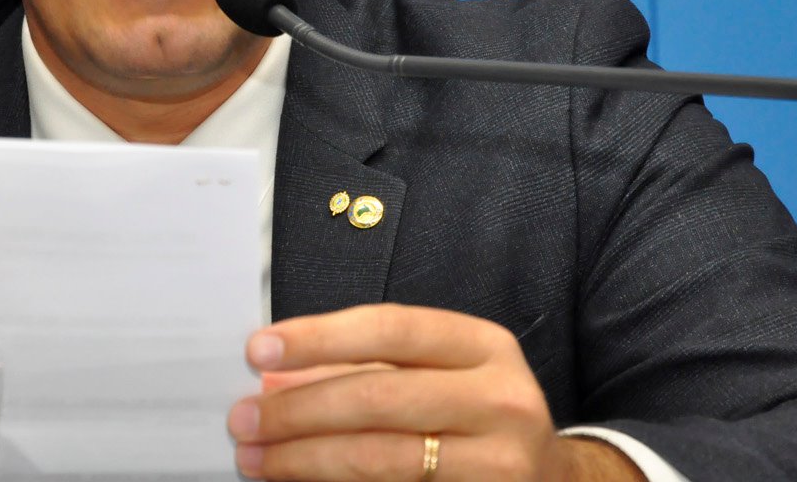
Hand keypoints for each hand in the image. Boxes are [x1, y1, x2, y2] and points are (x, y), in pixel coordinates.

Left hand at [227, 304, 643, 480]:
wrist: (553, 481)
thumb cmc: (472, 414)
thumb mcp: (434, 373)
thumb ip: (359, 368)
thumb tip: (271, 378)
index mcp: (484, 346)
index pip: (390, 329)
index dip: (319, 337)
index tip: (257, 351)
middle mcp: (501, 400)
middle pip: (380, 397)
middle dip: (298, 409)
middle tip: (242, 419)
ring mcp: (500, 464)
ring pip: (383, 458)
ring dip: (305, 459)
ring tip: (255, 457)